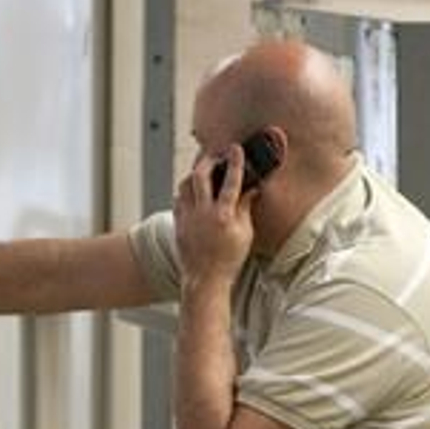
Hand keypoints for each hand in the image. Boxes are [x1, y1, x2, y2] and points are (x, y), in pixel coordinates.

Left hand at [175, 145, 254, 294]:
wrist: (205, 279)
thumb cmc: (229, 260)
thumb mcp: (246, 235)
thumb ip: (246, 209)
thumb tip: (251, 189)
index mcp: (223, 216)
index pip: (231, 181)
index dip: (235, 162)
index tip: (236, 149)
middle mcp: (203, 213)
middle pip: (201, 175)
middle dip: (208, 160)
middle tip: (216, 155)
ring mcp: (188, 217)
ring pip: (185, 184)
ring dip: (195, 173)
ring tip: (203, 170)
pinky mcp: (178, 222)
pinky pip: (179, 198)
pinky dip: (186, 190)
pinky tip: (193, 190)